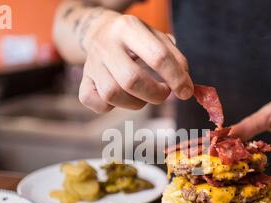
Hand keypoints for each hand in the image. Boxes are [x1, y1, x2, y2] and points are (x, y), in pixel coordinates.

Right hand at [79, 11, 193, 112]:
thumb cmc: (136, 39)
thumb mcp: (157, 38)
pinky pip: (97, 104)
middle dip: (155, 94)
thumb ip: (175, 59)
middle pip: (131, 80)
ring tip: (143, 95)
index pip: (157, 57)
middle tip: (164, 93)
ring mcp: (92, 64)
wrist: (99, 32)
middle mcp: (106, 44)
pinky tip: (121, 98)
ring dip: (136, 103)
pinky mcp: (84, 81)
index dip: (176, 78)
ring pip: (112, 94)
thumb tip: (184, 86)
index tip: (186, 91)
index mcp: (129, 28)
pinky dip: (111, 107)